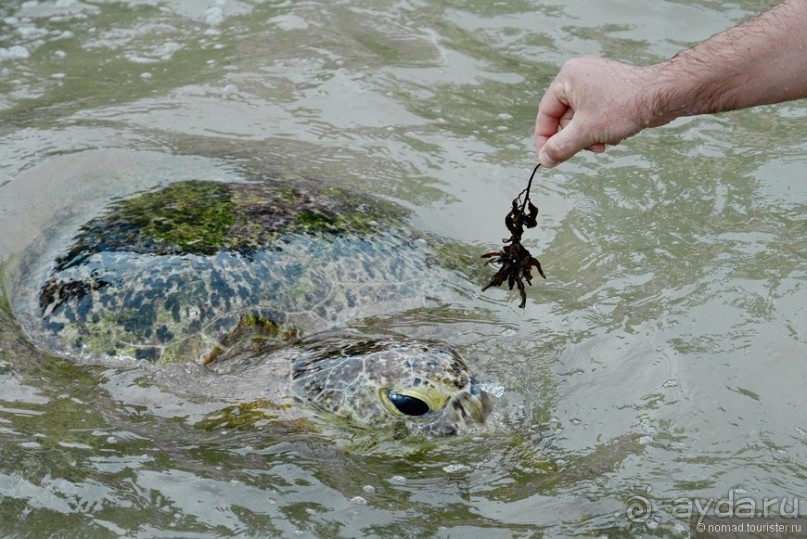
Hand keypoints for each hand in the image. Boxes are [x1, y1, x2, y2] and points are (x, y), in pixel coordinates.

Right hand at [534, 57, 667, 167]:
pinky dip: (601, 129)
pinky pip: (595, 115)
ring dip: (590, 137)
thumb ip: (561, 147)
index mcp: (567, 77)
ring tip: (606, 141)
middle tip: (591, 148)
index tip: (548, 158)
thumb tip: (545, 160)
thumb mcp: (585, 132)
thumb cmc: (624, 107)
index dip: (545, 139)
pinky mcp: (610, 90)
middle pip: (564, 118)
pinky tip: (615, 135)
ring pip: (581, 120)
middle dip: (577, 138)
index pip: (546, 113)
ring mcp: (596, 82)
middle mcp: (579, 75)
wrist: (663, 95)